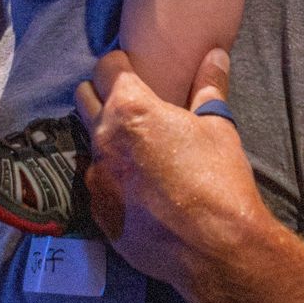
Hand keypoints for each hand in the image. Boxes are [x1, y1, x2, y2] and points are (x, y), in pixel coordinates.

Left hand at [74, 47, 270, 302]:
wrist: (215, 248)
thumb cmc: (219, 180)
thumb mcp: (219, 126)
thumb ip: (210, 86)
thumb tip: (215, 54)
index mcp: (130, 110)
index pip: (107, 67)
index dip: (120, 64)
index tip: (133, 68)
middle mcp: (104, 139)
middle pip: (84, 97)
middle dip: (102, 93)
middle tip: (130, 103)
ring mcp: (97, 178)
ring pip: (90, 142)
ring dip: (106, 137)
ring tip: (136, 146)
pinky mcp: (99, 213)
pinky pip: (97, 182)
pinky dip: (112, 176)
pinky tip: (137, 186)